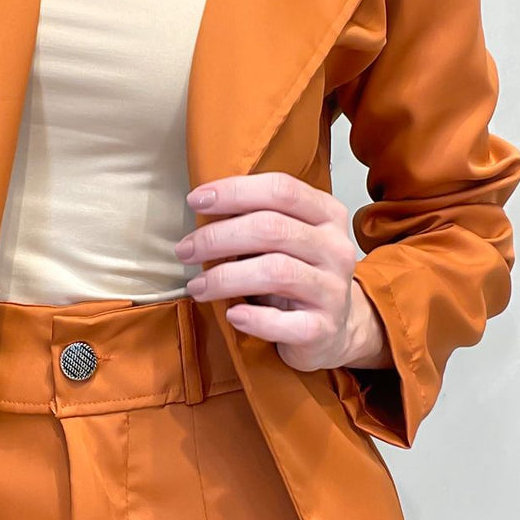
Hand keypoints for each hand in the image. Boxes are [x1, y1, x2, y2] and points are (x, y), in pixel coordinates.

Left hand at [173, 172, 392, 372]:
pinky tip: (231, 315)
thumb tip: (201, 207)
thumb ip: (256, 219)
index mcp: (327, 215)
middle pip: (272, 229)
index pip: (282, 190)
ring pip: (276, 272)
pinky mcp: (323, 329)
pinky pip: (285, 323)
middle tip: (185, 250)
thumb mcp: (286, 239)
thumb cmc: (298, 276)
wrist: (333, 329)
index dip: (235, 191)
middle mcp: (335, 248)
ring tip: (197, 286)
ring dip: (225, 278)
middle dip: (218, 237)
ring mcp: (333, 290)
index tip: (195, 200)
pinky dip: (253, 319)